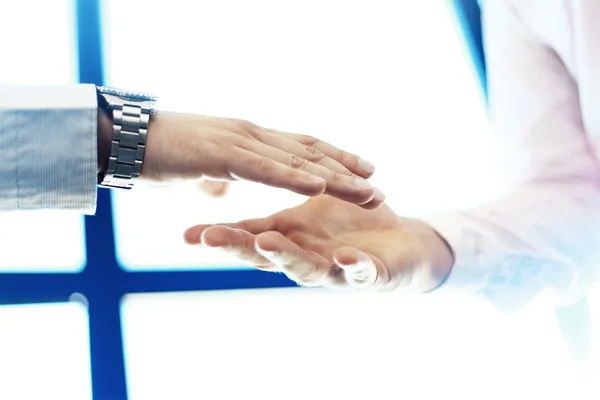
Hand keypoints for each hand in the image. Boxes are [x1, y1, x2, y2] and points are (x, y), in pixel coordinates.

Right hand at [139, 112, 383, 207]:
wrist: (122, 140)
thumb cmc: (158, 158)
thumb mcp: (199, 173)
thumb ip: (218, 179)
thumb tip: (224, 190)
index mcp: (248, 140)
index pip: (300, 148)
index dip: (332, 160)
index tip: (360, 171)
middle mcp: (251, 136)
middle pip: (310, 152)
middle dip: (346, 170)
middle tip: (378, 183)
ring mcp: (240, 142)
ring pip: (298, 160)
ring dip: (335, 176)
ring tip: (368, 189)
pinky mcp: (223, 154)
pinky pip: (267, 168)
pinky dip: (295, 176)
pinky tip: (321, 186)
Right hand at [183, 195, 453, 291]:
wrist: (400, 246)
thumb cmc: (350, 226)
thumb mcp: (306, 213)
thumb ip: (273, 209)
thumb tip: (231, 195)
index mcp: (290, 239)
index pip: (248, 236)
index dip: (220, 235)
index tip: (186, 234)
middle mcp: (305, 257)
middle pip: (266, 254)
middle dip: (238, 245)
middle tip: (209, 237)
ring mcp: (335, 269)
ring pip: (306, 267)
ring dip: (285, 255)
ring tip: (266, 242)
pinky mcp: (369, 274)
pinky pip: (361, 272)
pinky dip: (353, 266)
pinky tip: (344, 256)